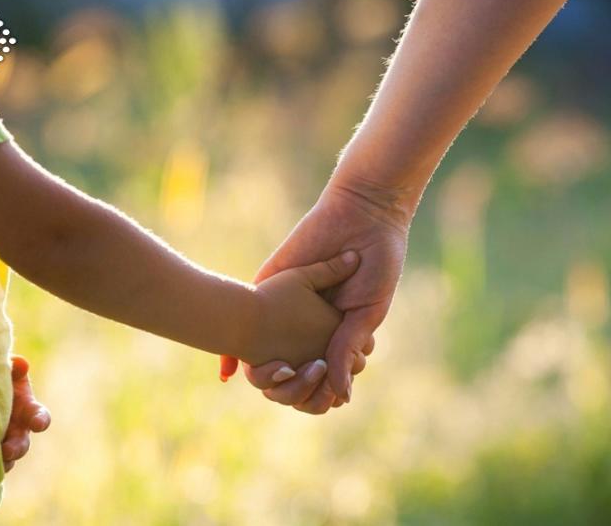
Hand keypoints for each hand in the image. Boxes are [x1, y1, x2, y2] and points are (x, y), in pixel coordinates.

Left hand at [2, 355, 50, 472]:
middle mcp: (18, 429)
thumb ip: (12, 367)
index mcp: (27, 408)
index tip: (38, 424)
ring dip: (1, 462)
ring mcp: (3, 443)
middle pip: (22, 444)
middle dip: (17, 448)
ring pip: (6, 459)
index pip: (39, 416)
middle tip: (7, 451)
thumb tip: (20, 364)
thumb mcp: (4, 369)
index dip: (40, 420)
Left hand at [245, 179, 409, 412]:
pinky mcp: (269, 281)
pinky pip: (246, 314)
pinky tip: (234, 369)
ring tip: (280, 376)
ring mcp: (286, 302)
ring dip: (269, 374)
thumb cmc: (376, 264)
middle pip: (293, 369)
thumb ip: (348, 348)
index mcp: (337, 330)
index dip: (323, 392)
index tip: (332, 394)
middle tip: (306, 381)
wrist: (362, 215)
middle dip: (296, 387)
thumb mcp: (367, 312)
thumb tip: (341, 396)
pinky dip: (238, 348)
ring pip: (268, 351)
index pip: (324, 375)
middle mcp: (308, 321)